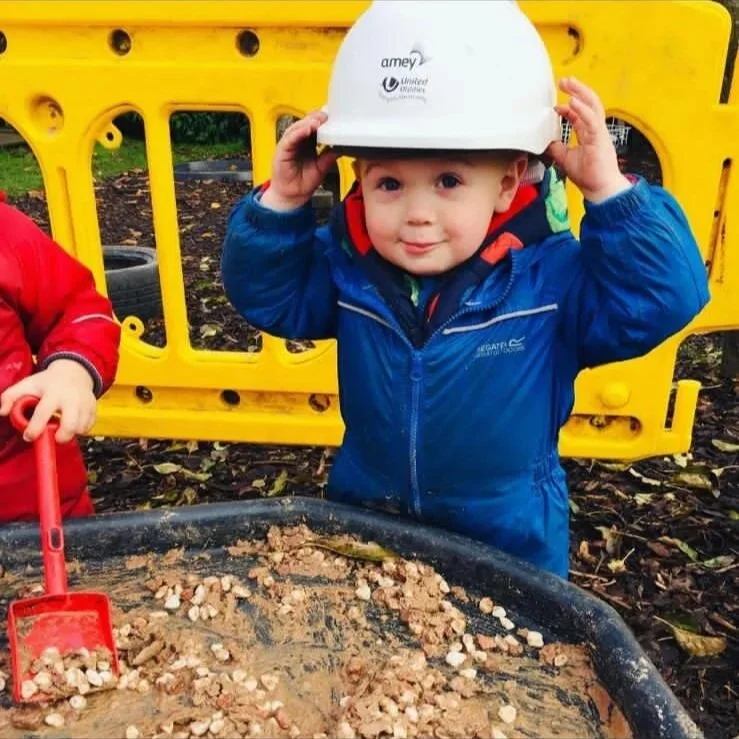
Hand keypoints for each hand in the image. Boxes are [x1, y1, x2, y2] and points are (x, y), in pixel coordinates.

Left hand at [0, 359, 95, 442]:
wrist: (74, 372)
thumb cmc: (48, 382)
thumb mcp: (27, 384)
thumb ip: (10, 397)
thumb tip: (3, 412)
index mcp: (53, 393)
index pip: (43, 413)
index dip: (35, 428)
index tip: (28, 437)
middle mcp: (72, 399)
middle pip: (70, 425)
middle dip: (61, 437)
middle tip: (53, 438)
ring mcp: (85, 404)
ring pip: (81, 428)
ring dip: (71, 434)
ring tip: (62, 429)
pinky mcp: (94, 409)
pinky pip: (89, 427)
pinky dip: (80, 430)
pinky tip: (72, 425)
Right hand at [260, 111, 337, 211]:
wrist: (292, 196)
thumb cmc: (304, 182)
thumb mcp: (321, 168)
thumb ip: (329, 156)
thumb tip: (341, 147)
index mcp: (308, 143)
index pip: (315, 128)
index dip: (323, 122)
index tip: (334, 118)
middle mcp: (298, 141)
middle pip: (306, 124)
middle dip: (317, 118)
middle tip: (327, 116)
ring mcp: (289, 144)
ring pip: (298, 128)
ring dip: (308, 122)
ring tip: (318, 121)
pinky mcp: (281, 150)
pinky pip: (290, 138)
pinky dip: (299, 132)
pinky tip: (307, 129)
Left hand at [546, 77, 631, 203]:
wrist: (600, 189)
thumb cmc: (589, 175)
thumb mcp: (566, 158)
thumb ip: (557, 148)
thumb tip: (545, 142)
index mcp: (589, 134)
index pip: (580, 114)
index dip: (568, 108)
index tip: (555, 106)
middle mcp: (595, 130)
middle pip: (588, 103)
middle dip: (576, 90)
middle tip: (563, 81)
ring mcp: (599, 132)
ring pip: (592, 105)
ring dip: (580, 92)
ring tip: (569, 83)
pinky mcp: (600, 138)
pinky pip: (591, 120)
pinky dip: (581, 109)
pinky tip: (572, 101)